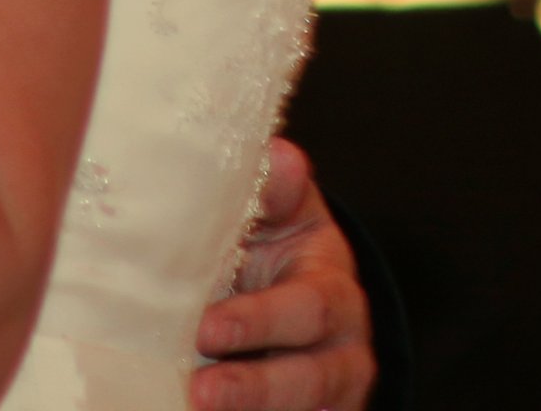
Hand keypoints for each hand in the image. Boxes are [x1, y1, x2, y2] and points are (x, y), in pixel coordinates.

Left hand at [190, 138, 374, 410]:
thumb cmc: (271, 241)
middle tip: (200, 389)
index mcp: (329, 285)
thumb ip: (273, 192)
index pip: (308, 309)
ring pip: (303, 405)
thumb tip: (279, 155)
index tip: (206, 329)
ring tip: (198, 407)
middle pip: (308, 374)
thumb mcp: (277, 212)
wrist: (293, 289)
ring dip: (251, 408)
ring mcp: (332, 388)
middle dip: (253, 384)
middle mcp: (342, 345)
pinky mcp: (319, 410)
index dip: (259, 323)